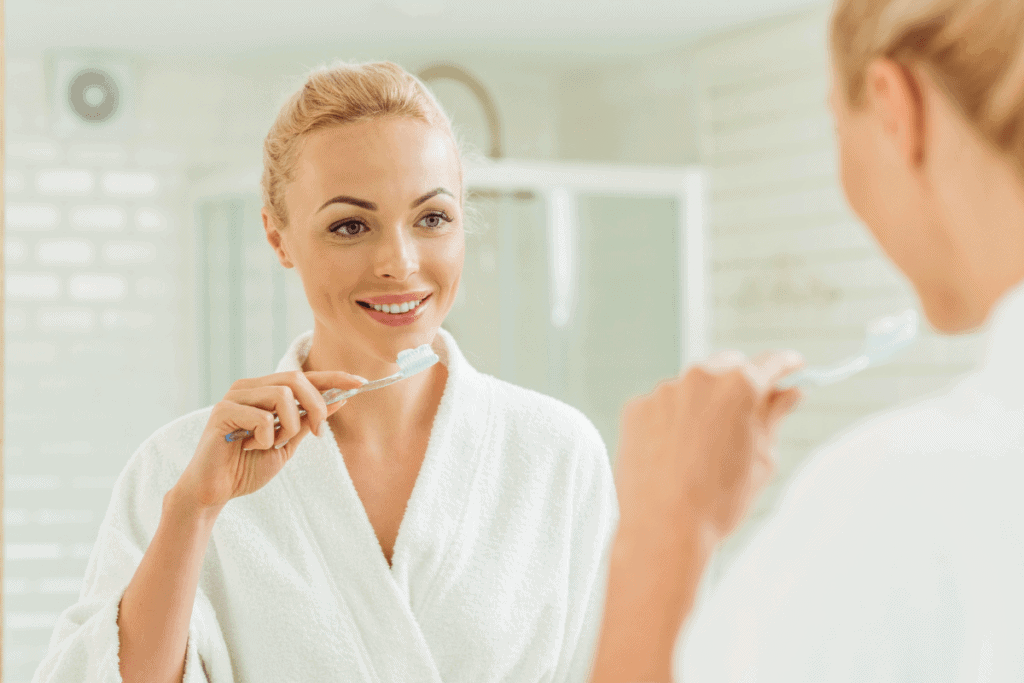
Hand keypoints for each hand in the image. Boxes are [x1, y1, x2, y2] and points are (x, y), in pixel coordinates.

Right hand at [175, 370, 365, 511]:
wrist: (214, 491)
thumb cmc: (247, 468)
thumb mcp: (287, 444)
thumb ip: (309, 421)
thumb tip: (341, 399)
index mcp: (265, 391)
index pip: (305, 376)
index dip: (334, 377)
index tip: (361, 382)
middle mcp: (250, 387)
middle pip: (297, 379)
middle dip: (316, 406)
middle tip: (317, 433)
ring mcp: (235, 396)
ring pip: (282, 396)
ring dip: (289, 426)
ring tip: (274, 445)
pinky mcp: (222, 411)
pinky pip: (263, 418)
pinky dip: (266, 438)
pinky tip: (250, 448)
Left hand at [615, 349, 803, 543]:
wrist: (664, 528)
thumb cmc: (719, 500)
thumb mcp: (761, 459)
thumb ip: (774, 417)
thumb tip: (790, 392)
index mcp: (740, 386)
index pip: (771, 362)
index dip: (786, 366)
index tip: (792, 368)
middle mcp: (700, 378)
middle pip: (728, 367)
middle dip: (740, 383)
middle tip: (748, 412)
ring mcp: (664, 391)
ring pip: (692, 387)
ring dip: (703, 404)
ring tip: (704, 449)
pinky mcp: (636, 408)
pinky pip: (662, 406)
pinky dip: (671, 421)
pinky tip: (674, 454)